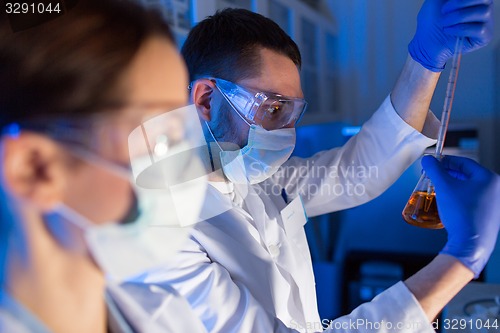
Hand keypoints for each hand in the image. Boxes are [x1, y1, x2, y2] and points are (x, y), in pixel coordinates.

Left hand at [409, 0, 493, 71]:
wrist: (425, 42)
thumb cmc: (432, 21)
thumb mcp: (438, 0)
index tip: (445, 6)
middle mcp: (483, 8)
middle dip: (460, 4)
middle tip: (444, 12)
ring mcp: (486, 22)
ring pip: (484, 12)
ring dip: (459, 17)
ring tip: (445, 23)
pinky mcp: (485, 37)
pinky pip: (481, 29)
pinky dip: (461, 29)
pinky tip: (449, 31)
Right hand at [422, 155, 499, 277]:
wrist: (470, 243)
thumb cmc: (462, 214)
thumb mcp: (444, 186)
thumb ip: (434, 169)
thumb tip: (428, 159)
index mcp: (489, 179)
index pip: (464, 162)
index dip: (446, 161)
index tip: (434, 162)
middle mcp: (496, 190)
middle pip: (467, 175)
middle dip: (448, 175)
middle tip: (434, 176)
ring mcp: (494, 204)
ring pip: (468, 188)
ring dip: (452, 187)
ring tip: (438, 190)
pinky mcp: (489, 215)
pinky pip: (471, 200)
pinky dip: (458, 198)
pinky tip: (448, 204)